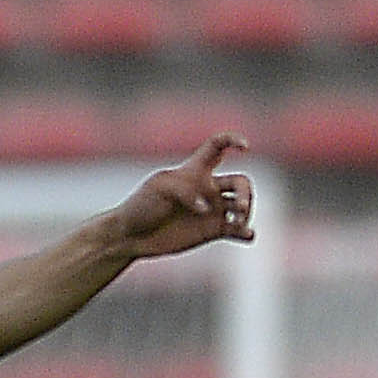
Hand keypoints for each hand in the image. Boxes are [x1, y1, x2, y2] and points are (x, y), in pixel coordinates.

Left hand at [107, 133, 255, 259]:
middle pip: (240, 182)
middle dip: (245, 193)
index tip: (246, 146)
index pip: (218, 146)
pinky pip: (236, 231)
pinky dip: (246, 233)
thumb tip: (208, 209)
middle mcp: (207, 188)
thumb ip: (186, 191)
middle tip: (239, 207)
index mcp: (195, 170)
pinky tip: (248, 235)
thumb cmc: (140, 206)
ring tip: (238, 223)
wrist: (128, 236)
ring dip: (246, 212)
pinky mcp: (211, 231)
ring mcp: (211, 210)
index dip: (233, 140)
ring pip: (241, 206)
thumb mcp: (159, 188)